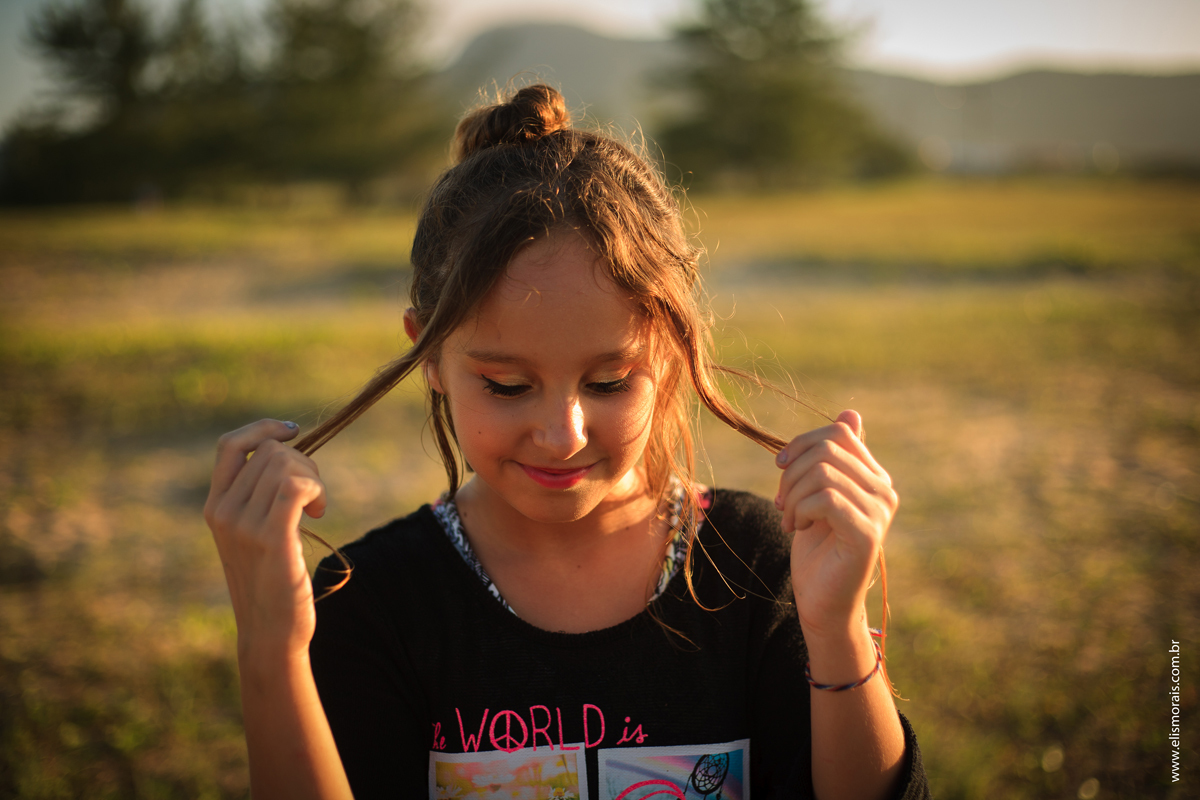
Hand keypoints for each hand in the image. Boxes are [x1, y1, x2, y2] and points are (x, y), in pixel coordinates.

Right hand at [203, 419, 327, 658]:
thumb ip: (259, 498)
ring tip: (317, 509)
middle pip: (270, 451)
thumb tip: (288, 454)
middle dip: (303, 463)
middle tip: (314, 497)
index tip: (294, 432)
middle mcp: (223, 512)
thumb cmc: (271, 583)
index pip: (230, 445)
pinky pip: (294, 487)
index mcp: (216, 507)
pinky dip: (315, 489)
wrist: (270, 633)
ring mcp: (243, 526)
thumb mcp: (254, 535)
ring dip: (313, 479)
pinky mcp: (271, 538)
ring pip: (285, 464)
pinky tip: (318, 512)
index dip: (263, 428)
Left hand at [774, 410, 897, 635]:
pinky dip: (800, 510)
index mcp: (873, 476)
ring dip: (792, 495)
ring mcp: (880, 511)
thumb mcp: (816, 494)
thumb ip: (831, 459)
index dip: (801, 444)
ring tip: (789, 519)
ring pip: (822, 473)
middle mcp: (884, 490)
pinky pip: (825, 498)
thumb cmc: (816, 548)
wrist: (822, 600)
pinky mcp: (867, 533)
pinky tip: (798, 528)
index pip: (838, 432)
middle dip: (791, 472)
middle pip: (827, 449)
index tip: (781, 467)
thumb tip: (851, 412)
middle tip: (782, 502)